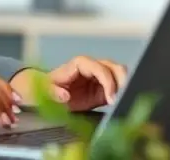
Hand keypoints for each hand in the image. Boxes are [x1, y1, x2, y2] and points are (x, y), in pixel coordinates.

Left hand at [10, 56, 127, 111]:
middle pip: (114, 67)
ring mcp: (99, 77)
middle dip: (122, 81)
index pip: (99, 67)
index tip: (110, 98)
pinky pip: (118, 87)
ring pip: (120, 75)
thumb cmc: (45, 88)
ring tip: (123, 102)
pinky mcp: (104, 88)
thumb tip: (65, 95)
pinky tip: (121, 104)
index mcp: (79, 64)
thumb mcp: (45, 91)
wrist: (46, 94)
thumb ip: (53, 93)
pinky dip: (123, 94)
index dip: (107, 80)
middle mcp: (92, 67)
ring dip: (125, 87)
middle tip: (122, 100)